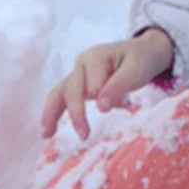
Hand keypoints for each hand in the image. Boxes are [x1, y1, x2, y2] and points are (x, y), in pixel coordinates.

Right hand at [40, 27, 174, 139]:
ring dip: (52, 113)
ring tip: (46, 133)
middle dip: (76, 112)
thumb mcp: (137, 70)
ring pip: (59, 93)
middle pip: (72, 89)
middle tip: (84, 135)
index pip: (92, 81)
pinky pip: (62, 98)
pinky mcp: (79, 85)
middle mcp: (81, 63)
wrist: (142, 52)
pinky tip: (49, 129)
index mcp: (95, 56)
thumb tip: (101, 107)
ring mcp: (78, 74)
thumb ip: (118, 86)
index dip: (100, 94)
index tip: (112, 107)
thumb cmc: (141, 60)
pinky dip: (54, 113)